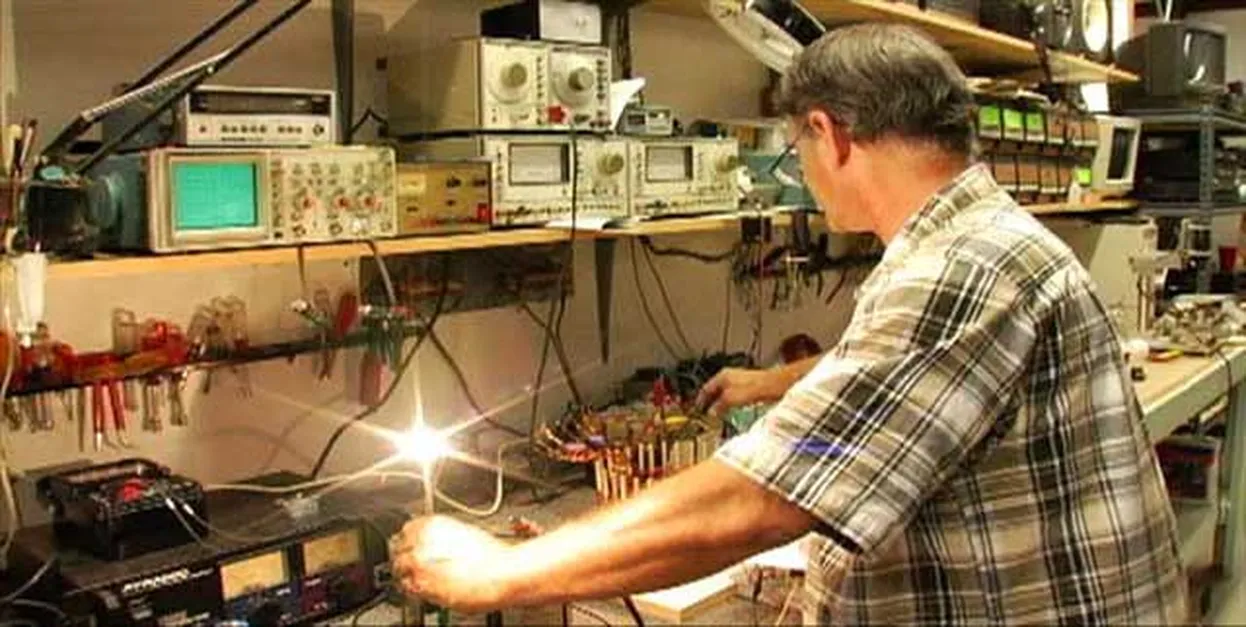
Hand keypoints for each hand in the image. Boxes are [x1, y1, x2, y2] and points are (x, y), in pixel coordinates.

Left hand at [390, 515, 512, 612]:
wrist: (502, 573)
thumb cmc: (492, 555)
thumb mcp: (465, 532)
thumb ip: (442, 535)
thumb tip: (434, 541)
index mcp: (432, 524)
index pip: (406, 529)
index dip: (409, 539)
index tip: (410, 545)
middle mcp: (422, 542)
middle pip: (398, 549)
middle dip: (404, 556)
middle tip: (411, 563)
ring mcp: (420, 565)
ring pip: (400, 569)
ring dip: (405, 573)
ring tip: (414, 577)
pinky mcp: (424, 586)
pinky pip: (409, 588)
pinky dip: (412, 588)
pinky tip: (421, 588)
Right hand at [695, 368, 787, 415]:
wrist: (776, 385)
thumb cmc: (757, 387)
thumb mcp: (731, 398)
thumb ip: (719, 406)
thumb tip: (712, 413)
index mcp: (723, 376)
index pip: (705, 389)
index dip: (700, 401)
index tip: (697, 410)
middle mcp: (731, 376)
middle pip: (715, 391)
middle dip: (710, 403)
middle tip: (706, 415)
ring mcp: (740, 381)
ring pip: (725, 395)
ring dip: (721, 405)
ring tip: (718, 416)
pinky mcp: (749, 387)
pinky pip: (735, 397)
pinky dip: (731, 405)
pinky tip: (733, 412)